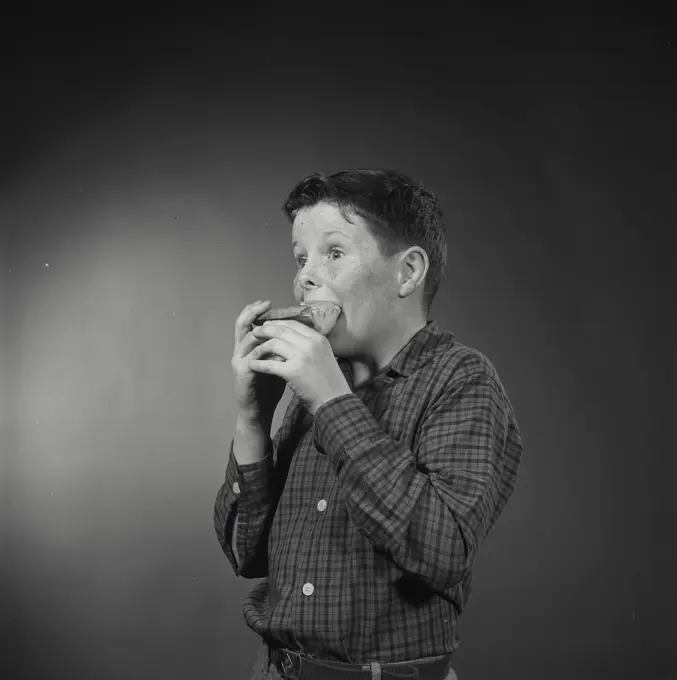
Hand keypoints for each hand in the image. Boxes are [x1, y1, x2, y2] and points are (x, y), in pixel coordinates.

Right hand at [231, 300, 286, 424]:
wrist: (259, 410)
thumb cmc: (269, 386)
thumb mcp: (276, 361)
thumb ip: (281, 347)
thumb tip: (299, 332)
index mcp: (248, 347)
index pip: (248, 322)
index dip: (255, 310)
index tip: (268, 302)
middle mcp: (241, 352)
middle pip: (241, 325)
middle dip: (252, 312)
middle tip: (265, 304)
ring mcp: (240, 362)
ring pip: (247, 340)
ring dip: (261, 330)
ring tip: (274, 324)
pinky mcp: (243, 374)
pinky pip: (254, 359)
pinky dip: (266, 352)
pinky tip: (277, 348)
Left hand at [248, 319, 352, 414]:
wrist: (334, 401)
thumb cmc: (329, 381)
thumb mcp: (325, 355)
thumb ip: (311, 345)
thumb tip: (294, 338)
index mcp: (318, 339)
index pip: (293, 323)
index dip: (277, 323)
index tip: (267, 325)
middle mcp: (310, 344)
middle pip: (281, 330)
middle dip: (264, 330)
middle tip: (255, 333)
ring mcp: (301, 357)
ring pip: (273, 344)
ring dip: (260, 347)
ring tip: (253, 351)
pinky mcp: (293, 372)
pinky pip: (269, 364)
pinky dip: (258, 364)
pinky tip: (252, 365)